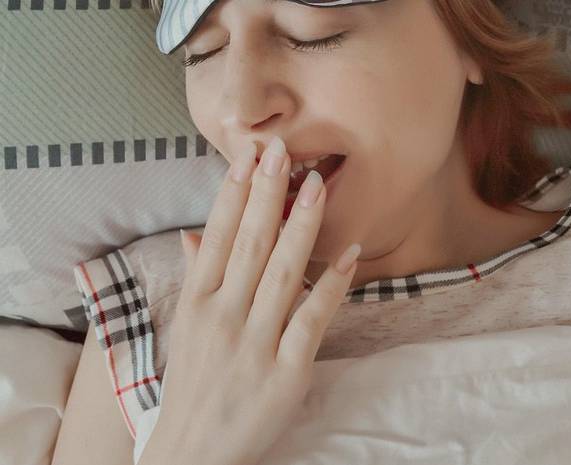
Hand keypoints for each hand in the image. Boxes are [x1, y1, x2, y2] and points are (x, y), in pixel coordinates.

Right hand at [141, 136, 360, 464]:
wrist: (192, 451)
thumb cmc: (193, 383)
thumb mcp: (187, 328)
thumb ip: (196, 278)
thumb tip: (195, 235)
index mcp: (198, 302)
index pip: (217, 236)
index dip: (234, 192)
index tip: (249, 155)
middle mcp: (223, 316)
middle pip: (250, 244)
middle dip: (268, 194)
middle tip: (284, 150)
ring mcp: (255, 344)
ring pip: (282, 273)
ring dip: (301, 226)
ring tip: (317, 185)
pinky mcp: (285, 372)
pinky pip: (312, 320)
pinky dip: (331, 285)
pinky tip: (348, 254)